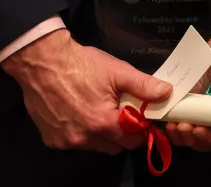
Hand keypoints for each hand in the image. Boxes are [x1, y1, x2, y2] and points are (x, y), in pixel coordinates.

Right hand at [1, 29, 171, 152]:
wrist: (43, 63)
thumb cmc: (81, 65)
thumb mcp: (117, 71)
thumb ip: (143, 85)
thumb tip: (167, 93)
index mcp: (103, 124)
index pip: (132, 141)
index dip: (140, 130)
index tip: (141, 118)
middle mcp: (84, 139)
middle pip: (114, 147)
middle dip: (122, 133)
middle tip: (121, 112)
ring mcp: (65, 142)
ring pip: (94, 146)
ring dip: (101, 134)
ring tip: (98, 109)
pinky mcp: (51, 140)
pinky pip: (74, 143)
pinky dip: (80, 132)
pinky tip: (78, 113)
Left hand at [164, 10, 210, 150]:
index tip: (201, 130)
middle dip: (196, 138)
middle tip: (183, 128)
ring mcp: (210, 108)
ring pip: (198, 132)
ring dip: (185, 135)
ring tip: (173, 126)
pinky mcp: (197, 101)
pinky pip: (188, 118)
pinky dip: (178, 124)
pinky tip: (168, 121)